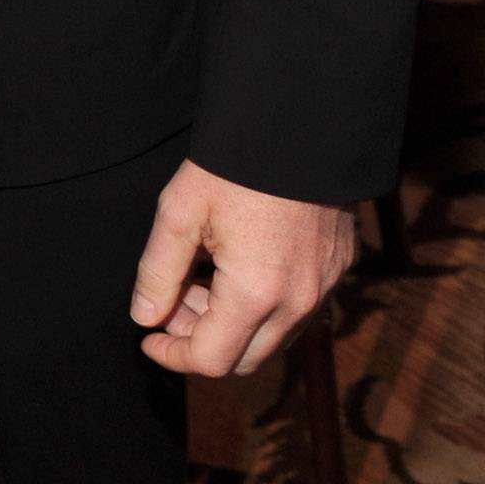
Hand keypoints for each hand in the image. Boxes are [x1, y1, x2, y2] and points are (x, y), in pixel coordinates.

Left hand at [130, 159, 353, 378]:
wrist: (301, 124)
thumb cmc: (235, 165)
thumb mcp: (181, 211)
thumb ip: (158, 271)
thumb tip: (144, 316)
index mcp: (256, 294)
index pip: (211, 359)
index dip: (172, 356)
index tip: (149, 338)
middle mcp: (298, 303)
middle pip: (244, 358)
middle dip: (201, 339)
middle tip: (175, 299)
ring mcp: (325, 287)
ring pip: (274, 338)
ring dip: (233, 325)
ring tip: (204, 277)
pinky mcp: (339, 268)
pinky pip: (299, 311)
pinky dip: (264, 307)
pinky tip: (240, 266)